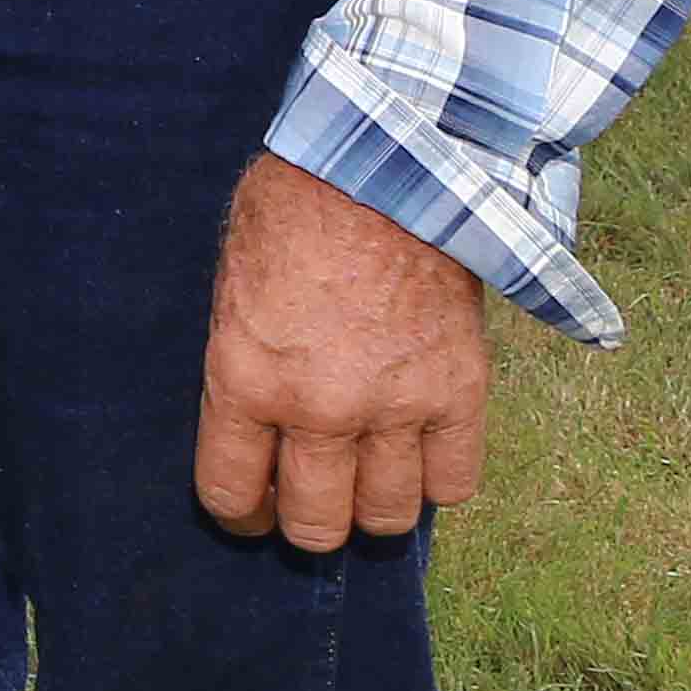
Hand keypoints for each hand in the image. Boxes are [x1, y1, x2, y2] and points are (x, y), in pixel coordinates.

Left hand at [194, 155, 490, 550]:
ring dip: (374, 508)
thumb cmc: (294, 210)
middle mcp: (319, 408)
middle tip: (311, 501)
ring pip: (388, 517)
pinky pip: (453, 483)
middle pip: (317, 525)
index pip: (233, 494)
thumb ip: (244, 364)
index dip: (240, 513)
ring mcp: (395, 407)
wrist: (384, 165)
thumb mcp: (231, 288)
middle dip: (308, 523)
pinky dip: (436, 480)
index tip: (250, 509)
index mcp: (247, 378)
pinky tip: (419, 453)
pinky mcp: (459, 393)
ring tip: (367, 480)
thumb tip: (253, 424)